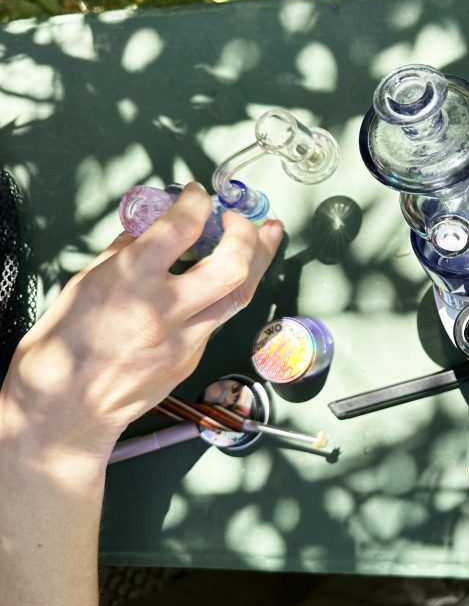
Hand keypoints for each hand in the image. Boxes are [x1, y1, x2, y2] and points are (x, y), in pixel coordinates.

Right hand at [0, 182, 282, 459]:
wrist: (64, 410)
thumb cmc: (62, 344)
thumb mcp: (85, 283)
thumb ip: (127, 252)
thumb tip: (154, 224)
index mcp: (129, 282)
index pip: (180, 228)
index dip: (197, 203)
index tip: (199, 195)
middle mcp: (164, 310)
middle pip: (232, 266)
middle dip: (247, 234)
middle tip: (242, 218)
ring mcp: (185, 339)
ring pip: (240, 294)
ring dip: (259, 259)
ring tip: (268, 234)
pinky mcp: (194, 359)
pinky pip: (219, 318)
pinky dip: (227, 292)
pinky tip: (226, 278)